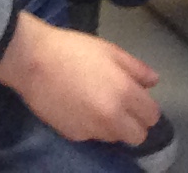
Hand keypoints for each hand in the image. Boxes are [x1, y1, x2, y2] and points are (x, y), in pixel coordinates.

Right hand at [0, 11, 161, 148]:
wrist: (33, 61)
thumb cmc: (73, 50)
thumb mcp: (109, 50)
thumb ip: (136, 68)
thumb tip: (153, 82)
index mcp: (124, 92)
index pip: (152, 116)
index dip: (146, 108)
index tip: (137, 100)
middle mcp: (112, 117)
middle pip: (138, 136)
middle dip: (134, 124)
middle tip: (122, 107)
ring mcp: (92, 129)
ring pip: (115, 138)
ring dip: (113, 126)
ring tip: (97, 105)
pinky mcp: (75, 135)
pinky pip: (92, 136)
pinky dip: (91, 126)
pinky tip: (79, 108)